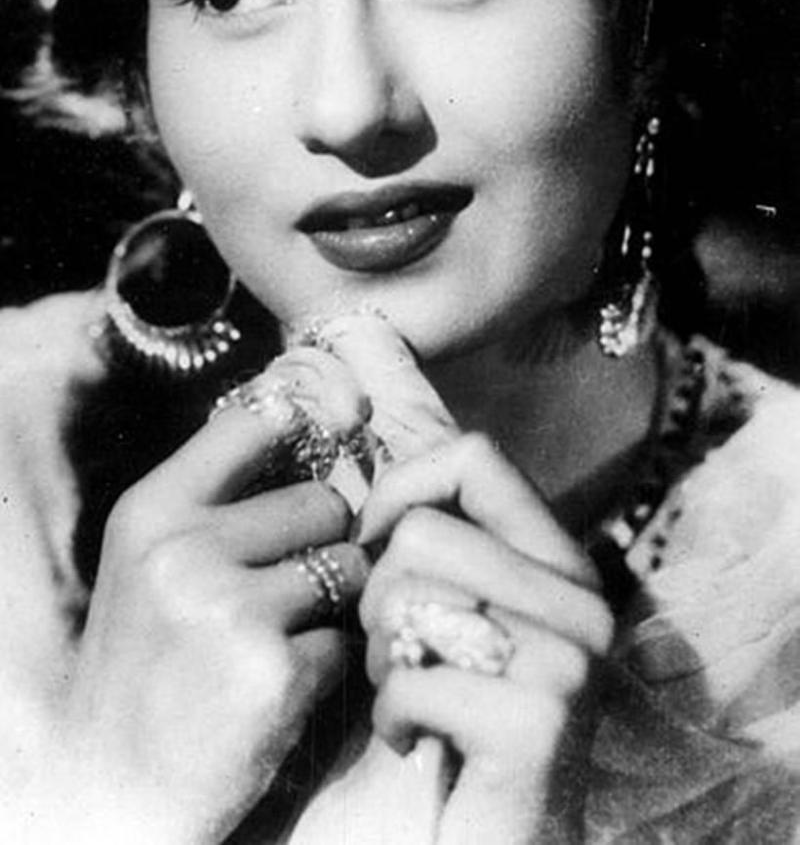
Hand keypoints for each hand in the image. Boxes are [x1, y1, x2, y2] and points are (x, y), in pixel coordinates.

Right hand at [50, 345, 370, 844]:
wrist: (114, 787)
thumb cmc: (146, 662)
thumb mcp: (150, 560)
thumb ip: (217, 497)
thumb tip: (315, 421)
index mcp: (151, 511)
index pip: (257, 420)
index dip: (309, 424)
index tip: (336, 430)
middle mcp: (185, 550)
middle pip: (324, 502)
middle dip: (324, 543)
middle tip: (286, 588)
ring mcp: (229, 610)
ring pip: (348, 565)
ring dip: (335, 603)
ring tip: (284, 635)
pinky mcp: (275, 673)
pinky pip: (347, 639)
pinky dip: (331, 665)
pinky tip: (284, 686)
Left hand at [358, 430, 613, 844]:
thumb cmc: (450, 724)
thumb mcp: (451, 615)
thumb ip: (440, 546)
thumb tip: (376, 473)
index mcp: (560, 561)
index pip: (477, 456)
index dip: (403, 487)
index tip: (376, 543)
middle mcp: (582, 600)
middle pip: (423, 531)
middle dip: (378, 596)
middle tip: (399, 652)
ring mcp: (571, 661)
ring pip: (409, 597)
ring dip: (383, 658)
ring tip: (412, 695)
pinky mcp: (538, 723)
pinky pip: (411, 679)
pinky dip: (390, 718)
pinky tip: (416, 743)